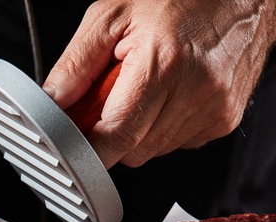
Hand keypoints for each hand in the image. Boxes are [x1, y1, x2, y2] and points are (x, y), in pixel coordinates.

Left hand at [43, 0, 275, 167]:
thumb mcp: (113, 15)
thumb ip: (76, 63)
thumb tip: (51, 101)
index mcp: (163, 63)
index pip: (114, 136)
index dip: (85, 148)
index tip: (69, 143)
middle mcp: (194, 93)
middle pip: (129, 150)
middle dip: (109, 131)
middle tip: (109, 95)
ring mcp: (213, 112)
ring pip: (151, 151)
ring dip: (136, 129)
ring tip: (144, 86)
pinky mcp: (224, 122)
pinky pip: (175, 143)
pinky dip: (161, 126)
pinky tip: (168, 94)